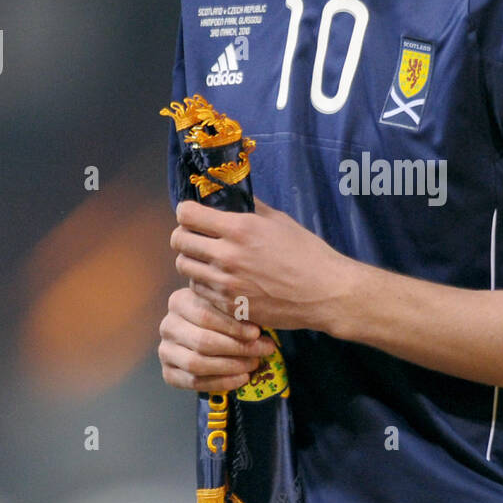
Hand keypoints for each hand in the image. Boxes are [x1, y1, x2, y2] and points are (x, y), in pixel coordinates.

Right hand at [158, 285, 276, 391]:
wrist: (206, 333)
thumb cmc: (222, 315)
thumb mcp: (226, 306)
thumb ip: (237, 311)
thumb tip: (257, 328)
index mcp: (179, 301)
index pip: (205, 315)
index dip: (233, 326)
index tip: (257, 333)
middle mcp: (168, 326)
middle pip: (203, 341)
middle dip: (238, 348)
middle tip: (263, 350)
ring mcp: (165, 351)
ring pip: (197, 363)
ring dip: (231, 366)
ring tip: (254, 363)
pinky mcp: (169, 372)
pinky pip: (194, 382)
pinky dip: (222, 382)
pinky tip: (242, 378)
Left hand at [169, 196, 356, 332]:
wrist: (324, 293)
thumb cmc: (307, 254)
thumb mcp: (280, 221)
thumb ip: (250, 208)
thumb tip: (231, 196)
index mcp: (239, 229)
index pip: (187, 214)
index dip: (187, 211)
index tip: (193, 214)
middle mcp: (227, 256)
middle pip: (178, 241)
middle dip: (184, 235)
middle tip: (196, 236)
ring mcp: (226, 284)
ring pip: (184, 267)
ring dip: (192, 260)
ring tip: (207, 259)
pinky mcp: (229, 305)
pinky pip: (198, 290)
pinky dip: (203, 282)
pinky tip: (219, 279)